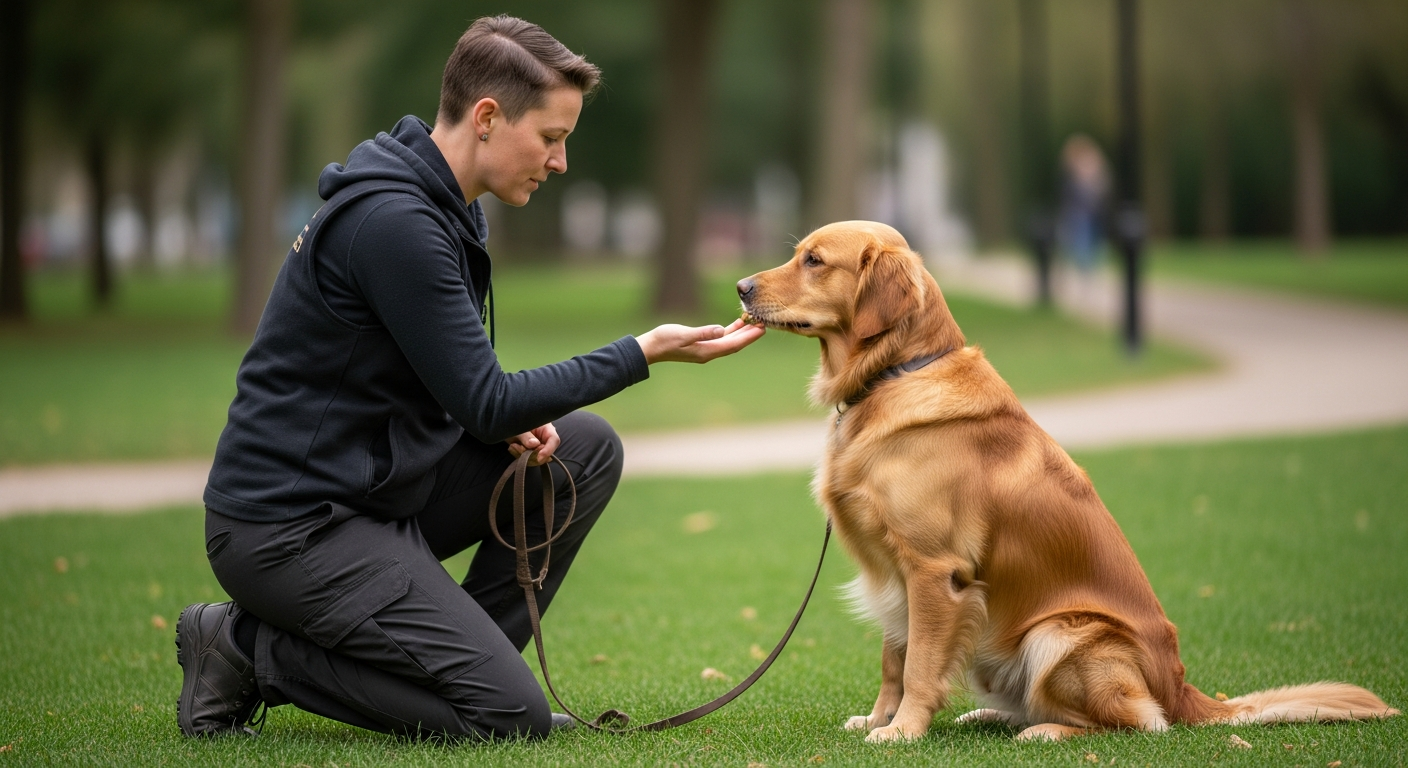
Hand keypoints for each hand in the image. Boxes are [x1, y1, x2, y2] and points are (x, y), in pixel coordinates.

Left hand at [506, 423, 559, 465]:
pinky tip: (513, 447)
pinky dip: (519, 455)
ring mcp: (537, 446)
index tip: (538, 457)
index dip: (548, 450)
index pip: (554, 441)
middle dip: (531, 454)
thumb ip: (526, 436)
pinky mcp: (530, 452)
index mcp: (546, 429)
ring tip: (514, 445)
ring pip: (536, 459)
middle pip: (545, 453)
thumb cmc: (515, 421)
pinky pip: (528, 460)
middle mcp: (544, 439)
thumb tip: (534, 444)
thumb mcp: (519, 427)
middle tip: (519, 447)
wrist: (506, 423)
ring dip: (523, 454)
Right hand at [637, 318, 764, 363]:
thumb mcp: (682, 334)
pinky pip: (721, 337)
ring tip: (756, 321)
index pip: (733, 344)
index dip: (749, 337)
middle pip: (736, 343)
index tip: (763, 328)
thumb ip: (702, 332)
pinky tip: (738, 323)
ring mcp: (706, 348)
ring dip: (743, 332)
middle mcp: (709, 351)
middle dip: (751, 335)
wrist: (650, 348)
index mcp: (707, 350)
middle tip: (766, 323)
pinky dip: (731, 331)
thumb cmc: (664, 340)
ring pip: (730, 340)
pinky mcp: (701, 343)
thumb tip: (720, 330)